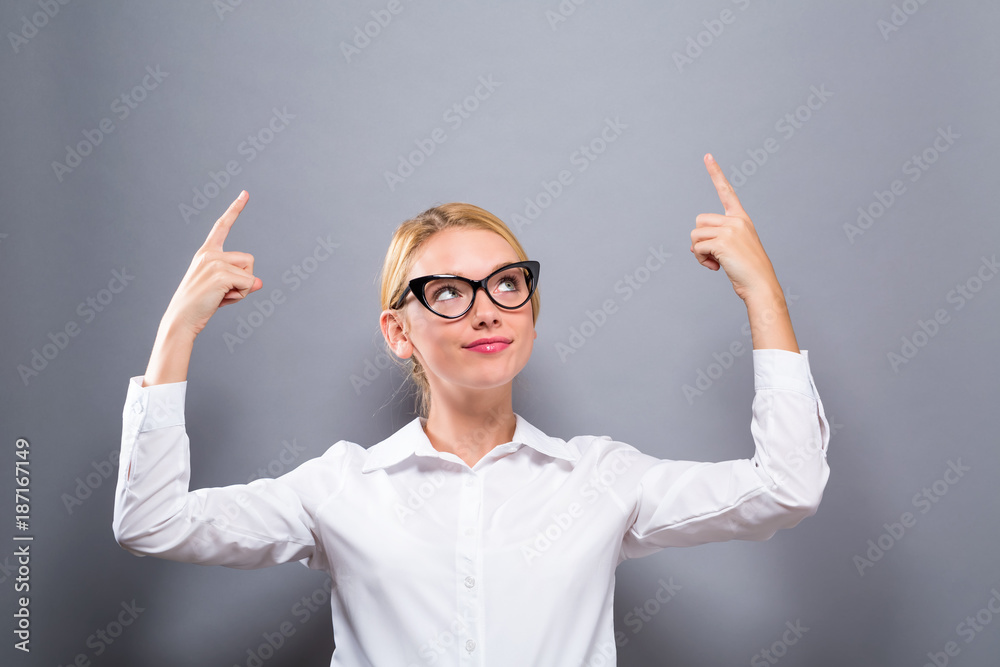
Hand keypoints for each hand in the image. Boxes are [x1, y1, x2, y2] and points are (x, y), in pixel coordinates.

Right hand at [162, 190, 262, 336]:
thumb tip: (259, 282)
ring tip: (220, 297)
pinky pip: (248, 284)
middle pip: (249, 260)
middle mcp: (209, 254)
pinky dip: (240, 296)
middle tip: (222, 293)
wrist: (182, 319)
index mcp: (206, 253)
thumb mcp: (224, 289)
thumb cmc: (201, 305)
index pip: (222, 226)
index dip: (235, 209)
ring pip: (250, 273)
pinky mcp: (220, 274)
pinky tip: (221, 300)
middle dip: (244, 280)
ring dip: (242, 290)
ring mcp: (214, 262)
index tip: (245, 193)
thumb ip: (241, 281)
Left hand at [689, 154, 780, 302]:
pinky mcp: (722, 241)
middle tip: (712, 256)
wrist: (760, 285)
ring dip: (699, 253)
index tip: (707, 156)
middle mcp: (736, 220)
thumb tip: (693, 246)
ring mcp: (730, 230)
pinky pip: (697, 247)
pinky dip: (701, 260)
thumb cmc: (747, 271)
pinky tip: (715, 268)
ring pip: (695, 235)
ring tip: (715, 263)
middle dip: (699, 240)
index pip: (726, 192)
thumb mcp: (733, 250)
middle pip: (699, 220)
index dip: (716, 173)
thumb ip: (716, 241)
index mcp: (741, 219)